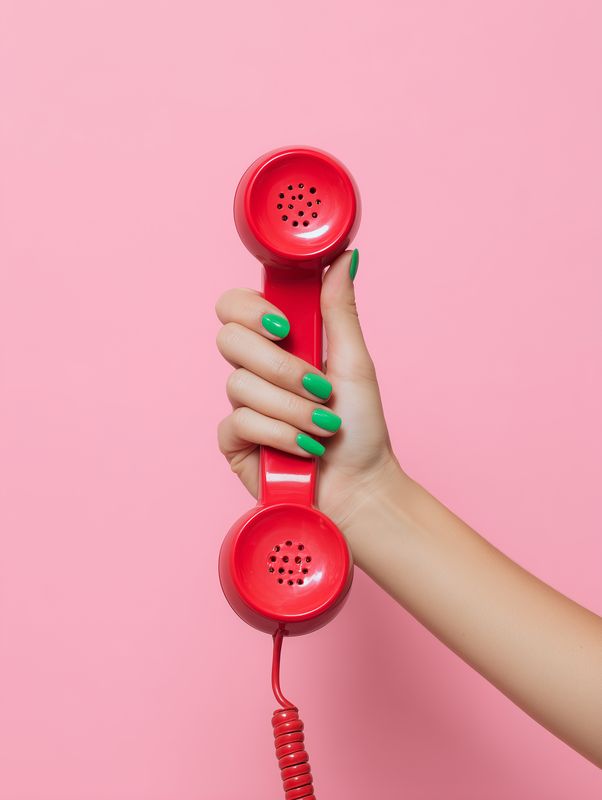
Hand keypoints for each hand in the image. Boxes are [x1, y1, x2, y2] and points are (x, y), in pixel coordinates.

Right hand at [215, 250, 401, 529]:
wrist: (360, 486)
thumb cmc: (361, 428)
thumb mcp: (355, 362)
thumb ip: (339, 310)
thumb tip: (343, 258)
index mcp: (280, 344)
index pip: (235, 306)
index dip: (250, 309)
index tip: (285, 327)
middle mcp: (256, 371)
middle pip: (228, 340)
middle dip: (281, 368)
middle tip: (319, 388)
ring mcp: (243, 406)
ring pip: (239, 387)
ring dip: (293, 409)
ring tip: (323, 427)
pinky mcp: (234, 442)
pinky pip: (239, 424)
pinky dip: (280, 435)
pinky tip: (303, 450)